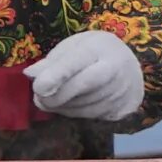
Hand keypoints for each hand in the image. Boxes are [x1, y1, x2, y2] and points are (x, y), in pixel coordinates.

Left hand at [26, 30, 144, 123]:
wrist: (130, 67)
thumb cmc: (94, 53)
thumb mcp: (73, 47)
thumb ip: (52, 61)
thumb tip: (31, 74)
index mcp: (100, 47)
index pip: (79, 60)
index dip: (57, 75)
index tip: (38, 87)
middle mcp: (116, 68)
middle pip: (84, 85)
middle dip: (57, 96)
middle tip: (39, 98)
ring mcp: (121, 90)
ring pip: (85, 104)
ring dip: (62, 106)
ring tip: (52, 100)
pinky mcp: (122, 107)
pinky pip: (91, 115)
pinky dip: (74, 112)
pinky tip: (68, 104)